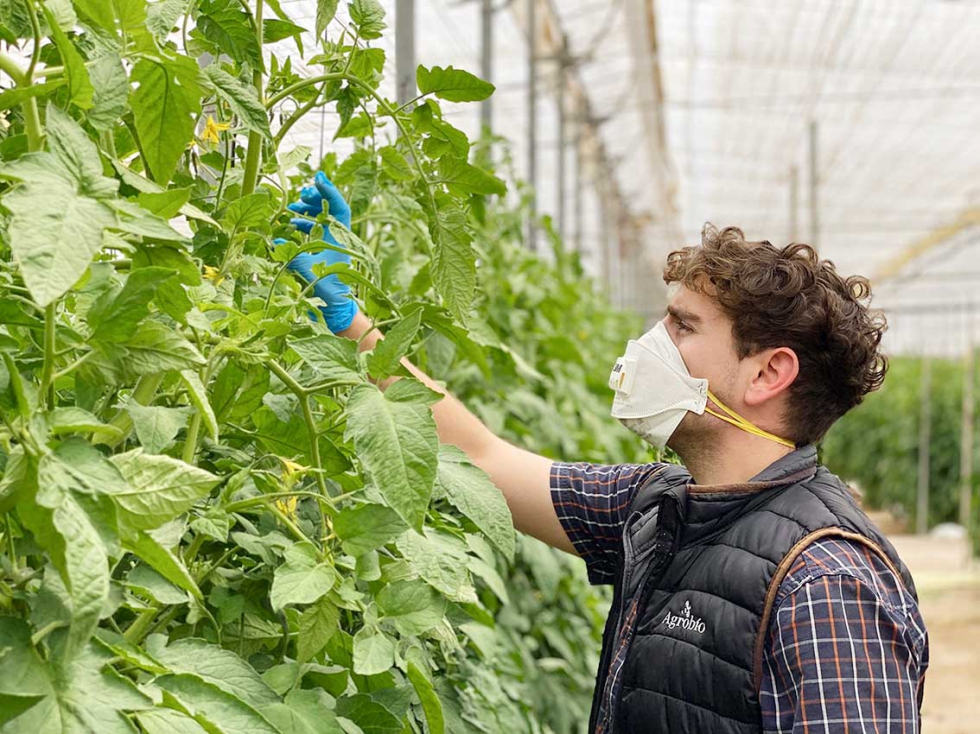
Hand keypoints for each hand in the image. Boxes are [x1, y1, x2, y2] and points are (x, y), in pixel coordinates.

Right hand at [274, 171, 357, 332]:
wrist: (337, 308)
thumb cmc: (328, 290)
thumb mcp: (307, 270)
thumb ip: (292, 255)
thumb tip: (276, 239)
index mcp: (341, 238)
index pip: (339, 207)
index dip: (329, 191)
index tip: (318, 177)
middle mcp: (338, 238)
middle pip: (330, 209)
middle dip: (316, 198)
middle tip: (302, 193)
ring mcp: (332, 244)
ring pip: (322, 219)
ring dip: (308, 211)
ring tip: (294, 206)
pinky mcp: (325, 251)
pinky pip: (316, 231)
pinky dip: (304, 225)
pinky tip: (292, 225)